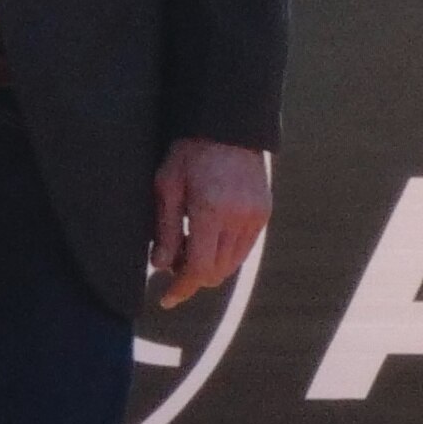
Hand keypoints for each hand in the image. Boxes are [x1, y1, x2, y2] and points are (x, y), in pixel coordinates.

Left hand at [148, 138, 271, 309]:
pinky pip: (243, 249)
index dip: (182, 288)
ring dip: (209, 266)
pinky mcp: (263, 214)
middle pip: (217, 272)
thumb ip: (165, 229)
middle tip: (172, 261)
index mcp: (211, 211)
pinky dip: (224, 253)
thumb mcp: (167, 186)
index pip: (199, 269)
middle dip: (193, 276)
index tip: (166, 298)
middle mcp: (239, 218)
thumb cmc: (190, 151)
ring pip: (231, 264)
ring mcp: (255, 217)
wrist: (228, 125)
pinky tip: (208, 236)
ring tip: (189, 245)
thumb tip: (160, 266)